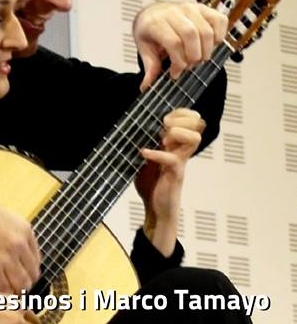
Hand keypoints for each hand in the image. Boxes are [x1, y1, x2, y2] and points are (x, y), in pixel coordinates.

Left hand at [133, 1, 227, 89]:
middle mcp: (174, 12)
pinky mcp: (204, 8)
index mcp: (156, 22)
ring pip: (206, 30)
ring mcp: (191, 8)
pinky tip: (209, 45)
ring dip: (206, 50)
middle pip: (191, 35)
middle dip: (193, 57)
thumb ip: (150, 66)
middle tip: (189, 66)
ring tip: (198, 58)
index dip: (178, 62)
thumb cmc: (150, 30)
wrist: (154, 13)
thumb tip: (147, 85)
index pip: (174, 42)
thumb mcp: (145, 48)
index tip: (175, 73)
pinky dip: (219, 36)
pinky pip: (220, 21)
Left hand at [135, 109, 204, 255]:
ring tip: (161, 139)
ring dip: (177, 133)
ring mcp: (180, 162)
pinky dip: (157, 154)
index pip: (190, 119)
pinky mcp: (175, 175)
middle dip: (181, 118)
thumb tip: (124, 128)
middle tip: (163, 125)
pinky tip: (144, 153)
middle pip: (198, 124)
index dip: (181, 111)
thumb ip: (142, 144)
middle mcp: (181, 150)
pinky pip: (173, 160)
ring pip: (194, 138)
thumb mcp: (144, 160)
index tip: (164, 113)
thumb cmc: (151, 185)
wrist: (156, 211)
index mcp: (175, 144)